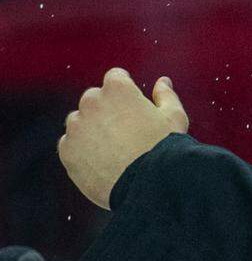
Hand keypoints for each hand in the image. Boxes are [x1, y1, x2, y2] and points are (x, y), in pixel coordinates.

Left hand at [59, 68, 189, 209]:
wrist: (148, 184)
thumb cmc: (164, 147)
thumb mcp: (174, 116)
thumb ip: (165, 95)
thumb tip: (163, 82)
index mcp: (118, 89)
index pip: (115, 77)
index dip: (126, 89)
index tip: (132, 103)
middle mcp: (92, 102)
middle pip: (94, 98)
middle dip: (106, 108)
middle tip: (124, 129)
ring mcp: (77, 127)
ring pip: (79, 120)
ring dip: (91, 128)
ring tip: (112, 147)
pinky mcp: (67, 150)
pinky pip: (69, 143)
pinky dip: (81, 149)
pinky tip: (101, 160)